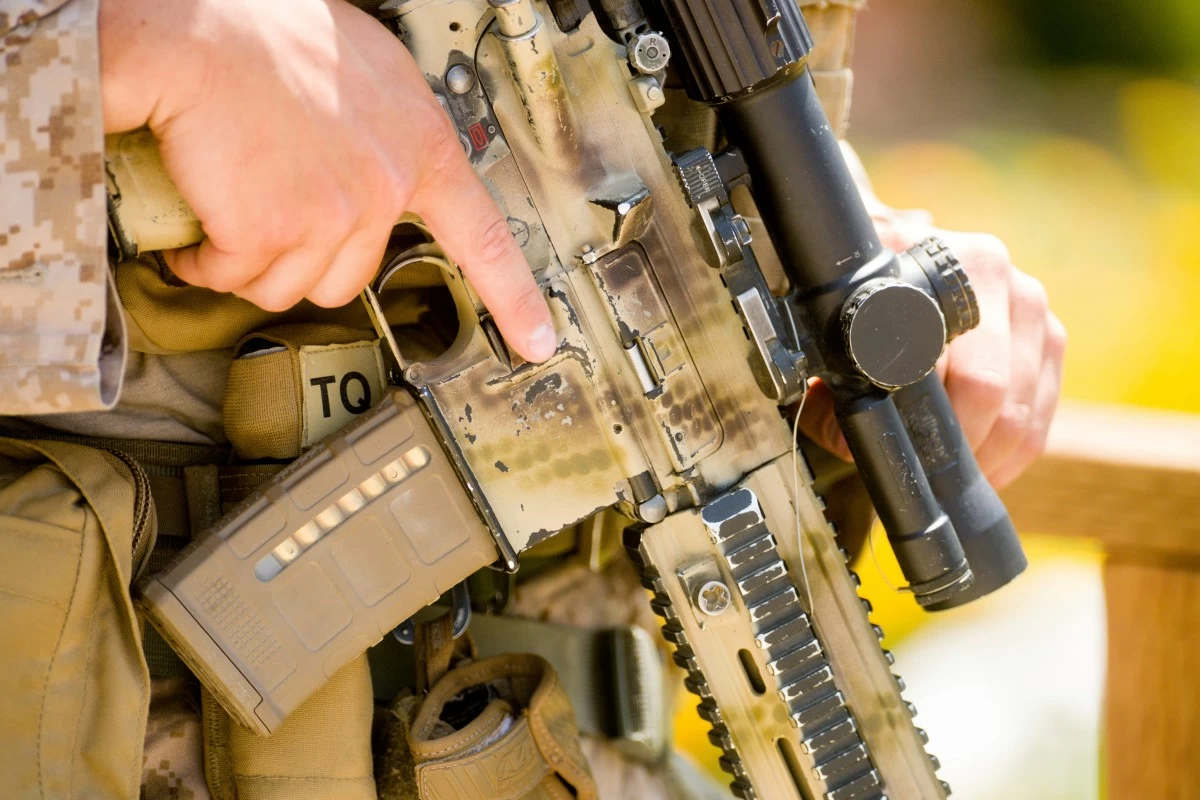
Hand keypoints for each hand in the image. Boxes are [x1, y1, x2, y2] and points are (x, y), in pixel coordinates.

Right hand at [99, 0, 556, 361]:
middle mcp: (386, 187)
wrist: (198, 30)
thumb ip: (386, 134)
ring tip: (229, 203)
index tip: (536, 340)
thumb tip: (378, 168)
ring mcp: (333, 215)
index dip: (513, 298)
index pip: (482, 237)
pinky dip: (203, 259)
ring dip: (249, 262)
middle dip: (299, 258)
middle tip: (267, 209)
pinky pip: (233, 276)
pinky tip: (197, 221)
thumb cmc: (267, 34)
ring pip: (287, 285)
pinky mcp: (273, 230)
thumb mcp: (367, 73)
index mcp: (419, 146)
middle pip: (347, 278)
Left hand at [798, 146, 1066, 489]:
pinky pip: (1042, 415)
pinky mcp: (1051, 335)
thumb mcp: (827, 343)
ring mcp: (1029, 301)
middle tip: (926, 473)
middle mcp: (992, 270)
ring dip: (986, 456)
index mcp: (933, 265)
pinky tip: (980, 466)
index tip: (900, 450)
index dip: (918, 416)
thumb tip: (850, 444)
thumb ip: (825, 394)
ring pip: (1021, 409)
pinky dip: (1012, 454)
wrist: (890, 269)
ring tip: (949, 475)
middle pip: (988, 386)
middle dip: (954, 444)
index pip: (932, 356)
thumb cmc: (856, 312)